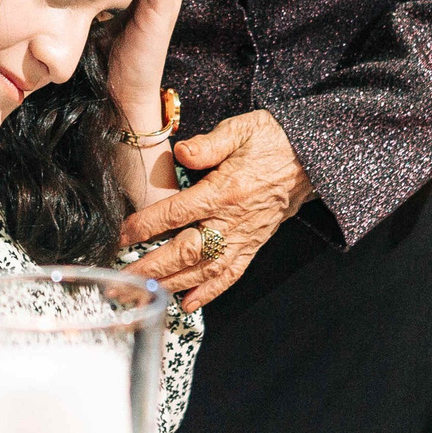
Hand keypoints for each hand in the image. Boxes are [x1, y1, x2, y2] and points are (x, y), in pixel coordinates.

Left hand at [121, 110, 312, 311]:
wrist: (309, 158)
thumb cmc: (271, 140)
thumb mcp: (240, 129)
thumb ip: (209, 143)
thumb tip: (182, 152)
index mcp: (225, 190)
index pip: (178, 213)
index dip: (147, 226)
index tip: (122, 236)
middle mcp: (233, 220)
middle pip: (187, 251)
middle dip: (152, 267)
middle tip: (124, 280)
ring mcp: (244, 237)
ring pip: (205, 269)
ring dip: (173, 285)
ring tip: (145, 294)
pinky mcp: (254, 245)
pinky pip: (231, 274)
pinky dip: (209, 292)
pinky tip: (188, 304)